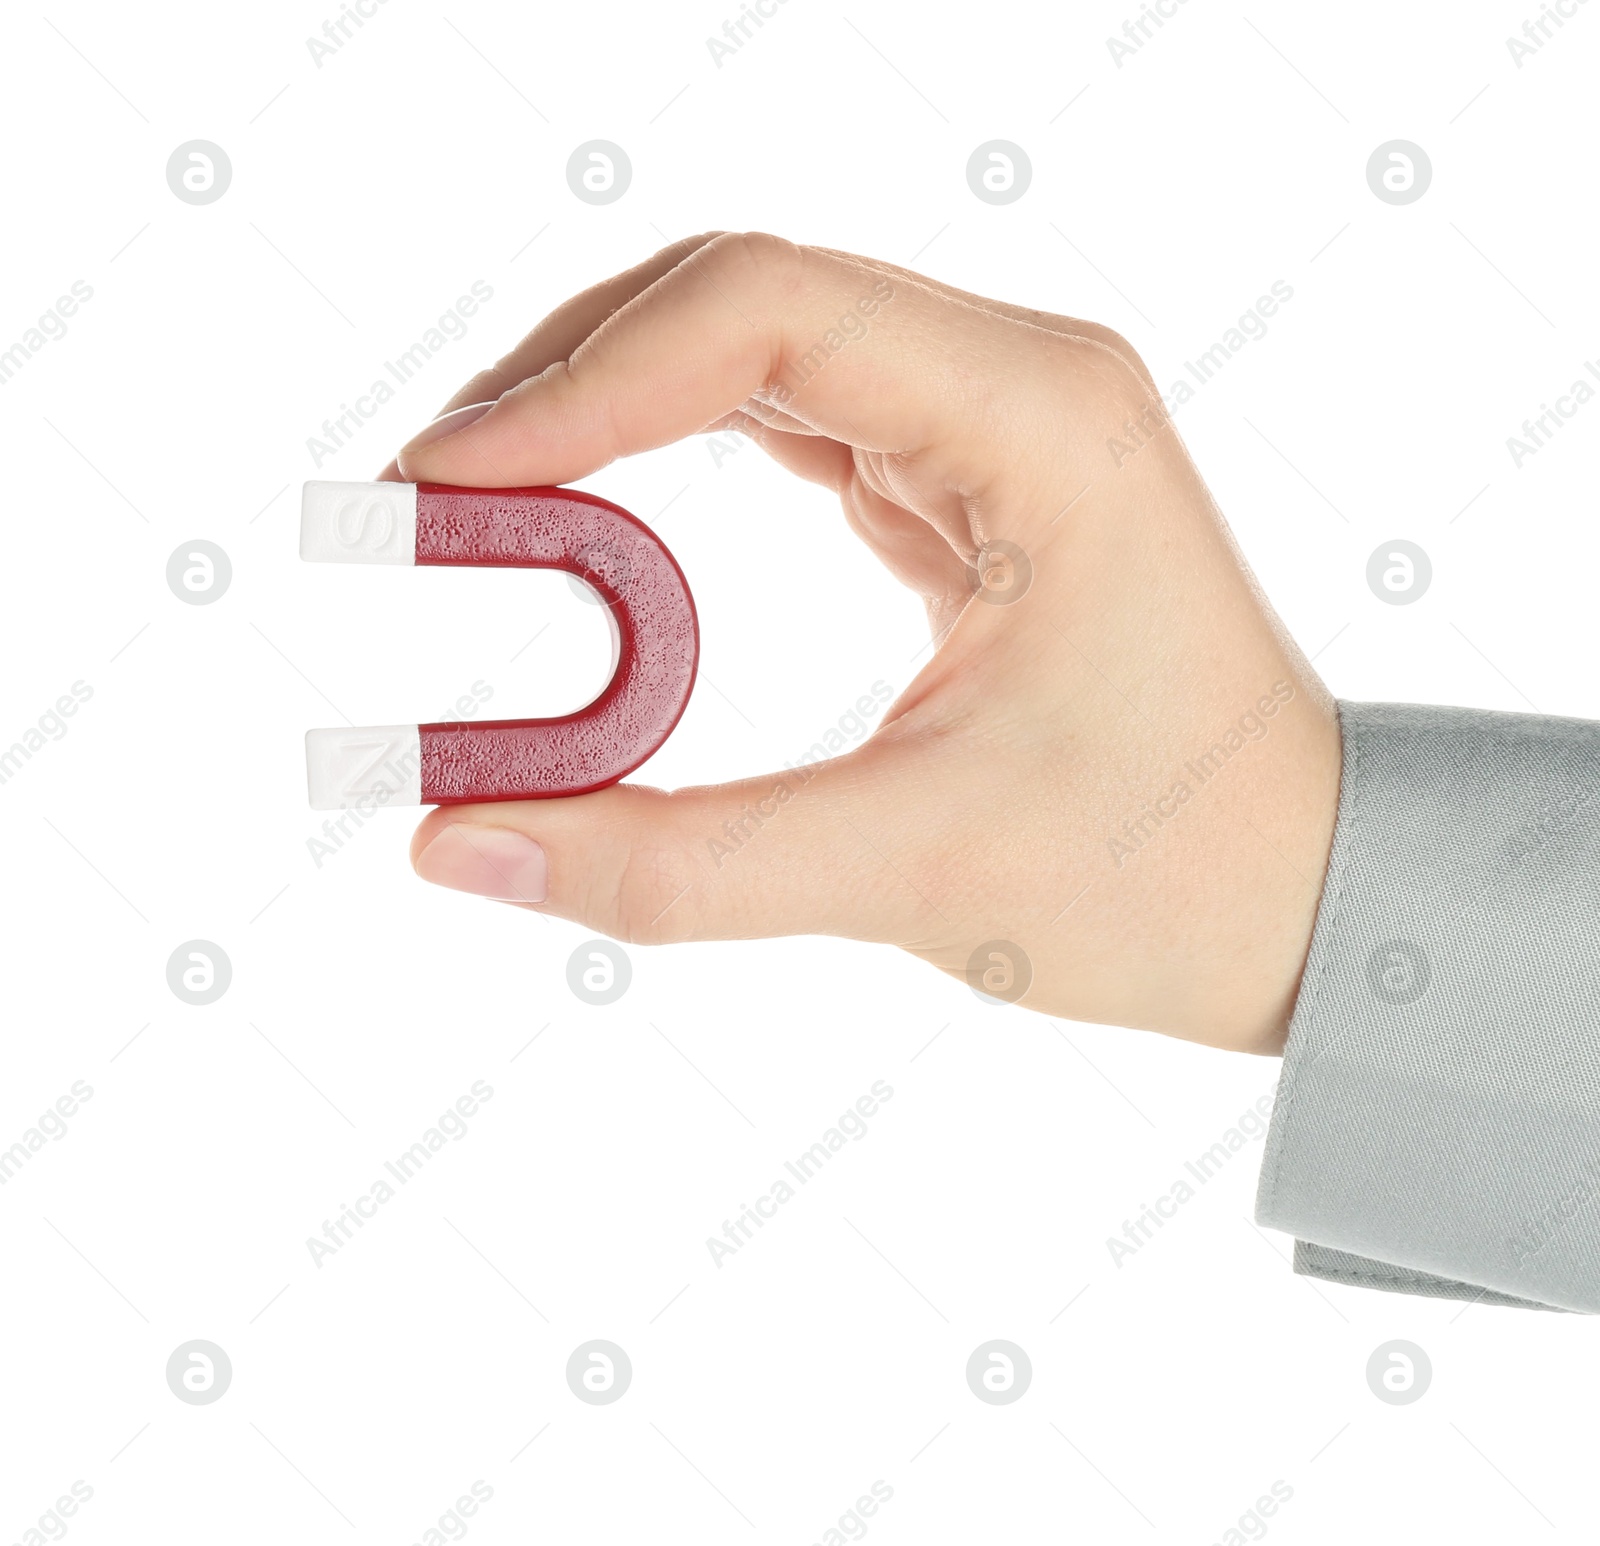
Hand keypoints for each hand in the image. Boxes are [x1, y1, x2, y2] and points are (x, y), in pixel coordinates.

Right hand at [389, 233, 1340, 1054]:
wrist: (1303, 896)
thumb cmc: (1168, 875)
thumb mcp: (909, 873)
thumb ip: (673, 864)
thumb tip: (459, 848)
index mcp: (1039, 422)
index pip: (762, 314)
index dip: (579, 384)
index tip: (450, 486)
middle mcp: (1019, 385)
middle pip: (742, 298)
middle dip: (569, 377)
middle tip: (436, 493)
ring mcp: (994, 425)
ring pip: (758, 346)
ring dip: (611, 401)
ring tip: (487, 494)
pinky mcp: (967, 486)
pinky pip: (792, 420)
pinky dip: (676, 453)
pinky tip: (596, 510)